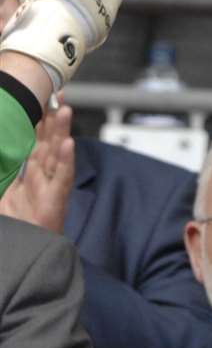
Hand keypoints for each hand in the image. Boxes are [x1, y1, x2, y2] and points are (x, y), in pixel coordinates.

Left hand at [0, 102, 73, 232]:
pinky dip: (66, 161)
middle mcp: (41, 175)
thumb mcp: (0, 194)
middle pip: (48, 140)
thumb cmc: (15, 227)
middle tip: (57, 93)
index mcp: (28, 172)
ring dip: (62, 131)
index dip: (38, 118)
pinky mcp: (55, 200)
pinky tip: (68, 145)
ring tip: (64, 110)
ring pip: (58, 153)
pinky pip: (62, 177)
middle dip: (53, 116)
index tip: (41, 97)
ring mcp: (50, 186)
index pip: (35, 138)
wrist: (22, 254)